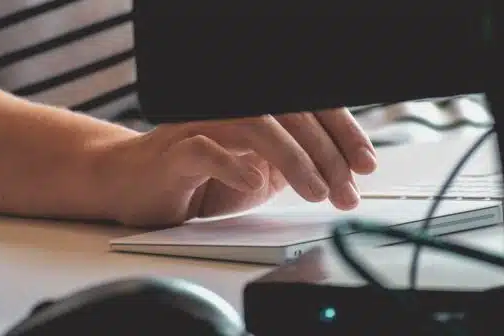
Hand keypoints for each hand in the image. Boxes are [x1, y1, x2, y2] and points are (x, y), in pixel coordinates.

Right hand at [98, 108, 376, 226]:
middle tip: (347, 191)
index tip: (366, 164)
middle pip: (292, 115)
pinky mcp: (174, 149)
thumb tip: (347, 170)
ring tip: (316, 191)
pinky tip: (254, 183)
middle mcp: (234, 108)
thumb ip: (298, 163)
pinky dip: (233, 165)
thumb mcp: (263, 172)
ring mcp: (203, 123)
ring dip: (294, 160)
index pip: (311, 109)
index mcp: (260, 110)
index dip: (343, 133)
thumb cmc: (202, 177)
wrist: (137, 186)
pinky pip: (206, 149)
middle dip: (327, 156)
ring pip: (257, 126)